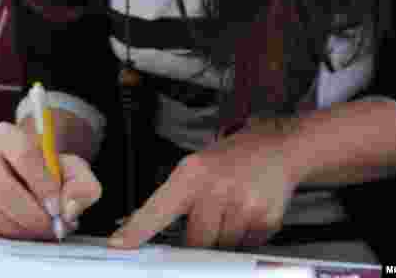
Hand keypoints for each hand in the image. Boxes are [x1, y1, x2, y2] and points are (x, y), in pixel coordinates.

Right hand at [0, 121, 101, 239]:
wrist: (31, 176)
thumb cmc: (52, 171)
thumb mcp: (76, 171)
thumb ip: (82, 186)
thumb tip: (68, 209)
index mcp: (7, 135)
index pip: (23, 155)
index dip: (42, 184)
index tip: (57, 208)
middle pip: (1, 187)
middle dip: (30, 214)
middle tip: (52, 227)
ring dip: (22, 228)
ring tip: (45, 231)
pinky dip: (11, 235)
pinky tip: (29, 232)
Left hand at [110, 119, 300, 250]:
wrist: (278, 148)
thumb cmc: (230, 160)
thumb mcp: (196, 168)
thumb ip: (174, 198)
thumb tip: (140, 226)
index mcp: (192, 173)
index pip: (158, 208)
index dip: (137, 230)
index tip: (118, 244)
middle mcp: (216, 188)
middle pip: (194, 240)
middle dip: (198, 238)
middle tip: (209, 217)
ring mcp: (244, 205)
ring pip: (221, 247)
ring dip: (223, 238)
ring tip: (232, 209)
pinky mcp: (266, 220)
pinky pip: (245, 247)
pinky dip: (244, 237)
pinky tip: (247, 213)